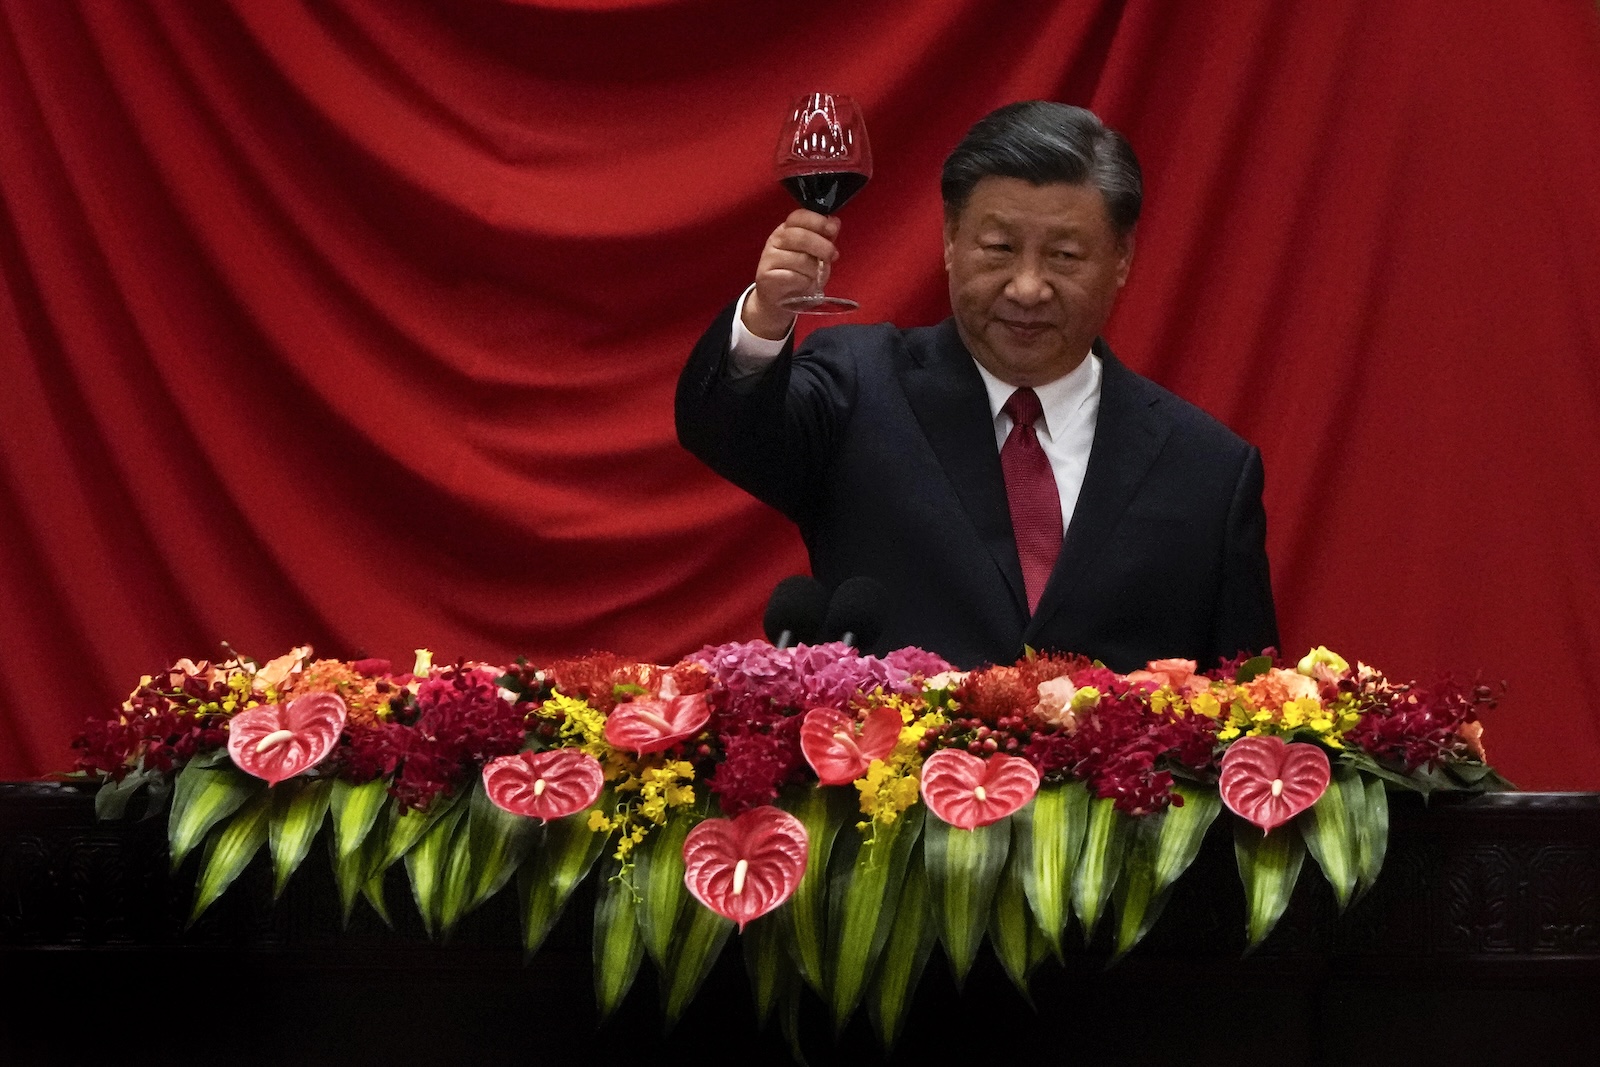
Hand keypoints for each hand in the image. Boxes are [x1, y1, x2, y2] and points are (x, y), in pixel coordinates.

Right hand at [743, 210, 841, 339]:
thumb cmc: (800, 274)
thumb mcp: (815, 254)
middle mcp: (775, 240)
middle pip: (801, 237)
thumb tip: (835, 222)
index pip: (798, 217)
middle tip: (832, 255)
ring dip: (814, 270)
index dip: (817, 221)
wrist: (780, 300)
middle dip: (822, 246)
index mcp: (787, 229)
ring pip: (800, 259)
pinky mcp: (766, 276)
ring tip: (815, 276)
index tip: (832, 230)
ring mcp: (769, 258)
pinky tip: (805, 285)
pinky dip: (805, 282)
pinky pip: (793, 277)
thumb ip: (824, 238)